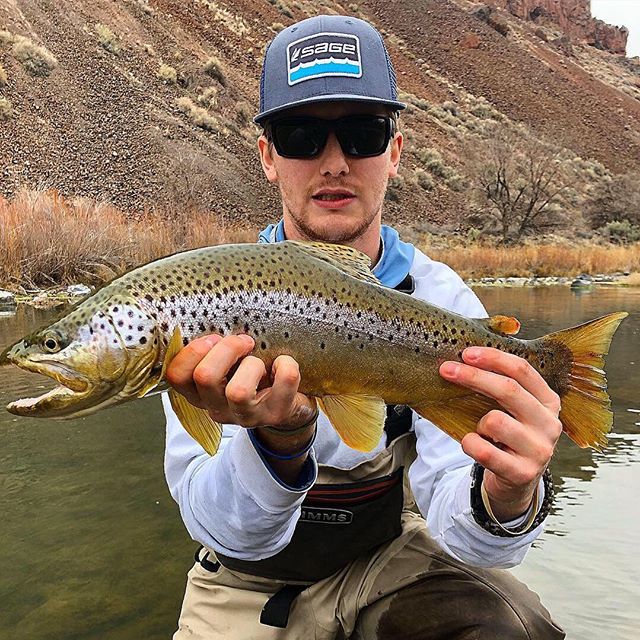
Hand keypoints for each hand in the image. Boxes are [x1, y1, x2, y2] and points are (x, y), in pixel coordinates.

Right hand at [165, 334, 316, 430]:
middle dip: (226, 349)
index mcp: (199, 394)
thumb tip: (206, 318)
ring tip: (260, 362)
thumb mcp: (225, 366)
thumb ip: (211, 350)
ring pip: (238, 391)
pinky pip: (284, 380)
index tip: (213, 338)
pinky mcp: (276, 414)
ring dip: (252, 364)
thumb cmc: (251, 377)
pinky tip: (282, 364)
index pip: (176, 376)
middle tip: (243, 343)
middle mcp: (218, 409)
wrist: (287, 405)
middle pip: (205, 377)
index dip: (192, 351)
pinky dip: (286, 365)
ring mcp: (246, 416)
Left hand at [439, 346, 561, 521]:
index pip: (523, 370)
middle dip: (473, 376)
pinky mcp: (523, 473)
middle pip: (508, 389)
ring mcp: (539, 450)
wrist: (516, 481)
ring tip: (481, 431)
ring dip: (477, 423)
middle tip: (446, 370)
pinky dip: (470, 444)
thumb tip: (466, 356)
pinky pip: (484, 450)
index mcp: (548, 402)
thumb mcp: (514, 409)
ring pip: (494, 421)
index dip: (493, 358)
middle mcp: (550, 424)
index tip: (466, 353)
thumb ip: (502, 385)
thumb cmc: (508, 436)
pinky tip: (474, 445)